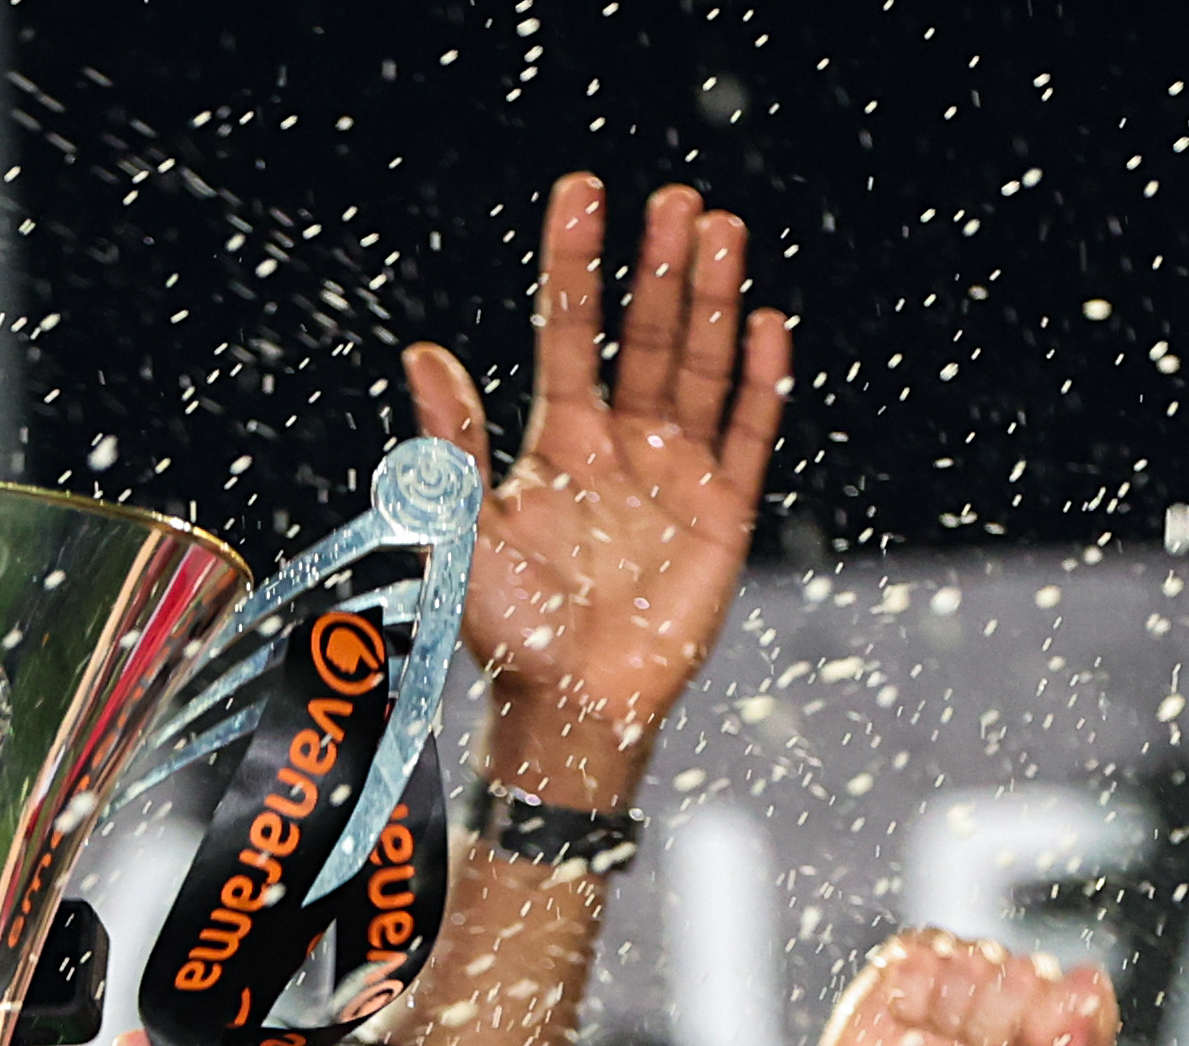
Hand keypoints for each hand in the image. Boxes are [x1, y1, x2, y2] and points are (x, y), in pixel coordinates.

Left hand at [405, 175, 787, 802]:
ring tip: (720, 232)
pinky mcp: (724, 515)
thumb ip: (451, 444)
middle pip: (647, 335)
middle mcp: (623, 444)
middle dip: (658, 268)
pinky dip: (760, 385)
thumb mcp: (464, 529)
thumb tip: (422, 355)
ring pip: (702, 369)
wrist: (571, 709)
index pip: (571, 329)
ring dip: (712, 301)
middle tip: (673, 199)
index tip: (583, 193)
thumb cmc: (509, 629)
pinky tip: (766, 327)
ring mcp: (678, 474)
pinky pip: (748, 437)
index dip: (577, 264)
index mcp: (561, 438)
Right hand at [802, 933, 1114, 1045]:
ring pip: (976, 961)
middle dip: (993, 1025)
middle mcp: (1021, 993)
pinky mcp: (920, 956)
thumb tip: (1087, 1029)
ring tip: (933, 1045)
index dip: (1058, 1015)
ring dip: (949, 1013)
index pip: (1086, 992)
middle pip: (1028, 974)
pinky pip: (926, 950)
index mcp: (1060, 1032)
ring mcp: (970, 970)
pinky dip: (913, 993)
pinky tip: (908, 1023)